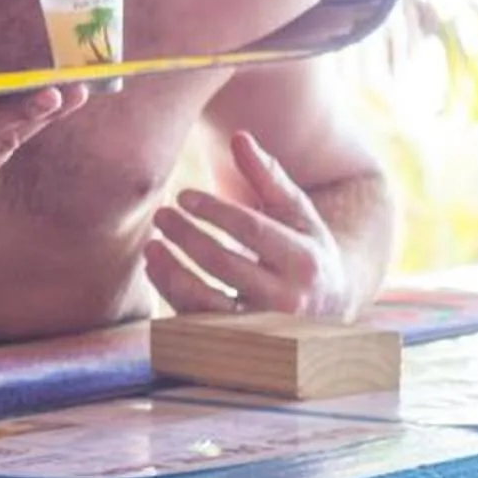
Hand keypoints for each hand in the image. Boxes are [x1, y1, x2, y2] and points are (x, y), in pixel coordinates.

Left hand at [146, 131, 349, 316]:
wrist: (326, 305)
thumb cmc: (303, 246)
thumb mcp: (297, 212)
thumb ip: (269, 175)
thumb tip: (239, 137)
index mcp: (304, 260)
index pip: (252, 230)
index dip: (214, 211)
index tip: (183, 195)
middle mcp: (287, 298)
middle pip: (224, 263)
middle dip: (186, 236)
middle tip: (160, 214)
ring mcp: (261, 326)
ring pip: (206, 302)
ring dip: (171, 271)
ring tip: (151, 244)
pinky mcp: (238, 341)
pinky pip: (196, 321)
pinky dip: (171, 293)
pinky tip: (156, 267)